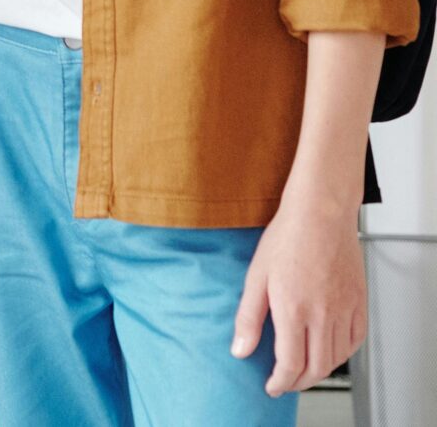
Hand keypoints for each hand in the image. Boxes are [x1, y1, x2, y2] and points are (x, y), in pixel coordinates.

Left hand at [233, 192, 366, 394]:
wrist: (320, 214)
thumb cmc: (286, 238)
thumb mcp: (255, 277)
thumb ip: (248, 318)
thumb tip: (241, 350)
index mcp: (294, 310)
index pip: (291, 364)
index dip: (280, 382)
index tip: (271, 386)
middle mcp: (324, 315)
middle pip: (317, 367)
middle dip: (299, 382)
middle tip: (285, 382)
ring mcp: (345, 310)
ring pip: (337, 358)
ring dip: (320, 371)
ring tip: (303, 369)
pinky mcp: (359, 303)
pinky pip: (355, 341)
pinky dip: (342, 354)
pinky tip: (329, 350)